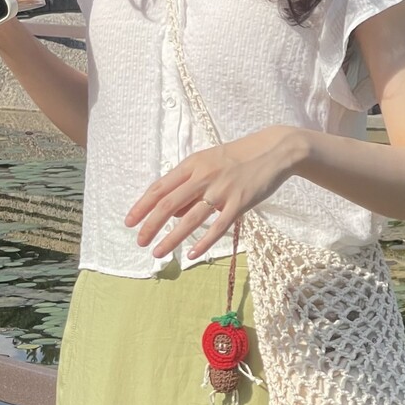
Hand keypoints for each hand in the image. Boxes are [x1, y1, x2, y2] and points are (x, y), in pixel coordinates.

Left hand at [125, 125, 310, 259]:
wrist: (274, 151)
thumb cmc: (240, 158)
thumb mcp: (210, 165)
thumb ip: (192, 186)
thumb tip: (175, 213)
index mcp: (192, 165)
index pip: (160, 188)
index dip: (142, 206)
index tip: (130, 222)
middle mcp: (203, 176)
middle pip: (169, 204)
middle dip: (150, 225)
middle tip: (139, 242)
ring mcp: (222, 190)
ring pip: (191, 218)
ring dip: (172, 238)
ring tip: (158, 252)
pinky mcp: (240, 202)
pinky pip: (219, 226)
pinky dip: (204, 241)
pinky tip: (192, 254)